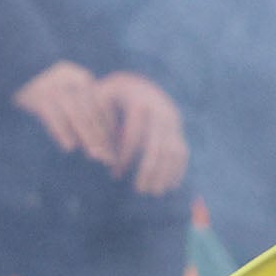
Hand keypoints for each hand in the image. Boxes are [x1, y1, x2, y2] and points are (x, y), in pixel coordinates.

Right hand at [13, 59, 114, 161]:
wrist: (12, 64)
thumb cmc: (37, 85)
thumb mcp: (61, 92)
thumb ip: (77, 108)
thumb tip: (88, 139)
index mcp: (81, 79)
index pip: (101, 106)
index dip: (109, 128)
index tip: (114, 148)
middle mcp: (72, 81)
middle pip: (91, 113)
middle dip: (101, 137)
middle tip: (108, 159)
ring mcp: (55, 88)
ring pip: (76, 115)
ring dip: (87, 137)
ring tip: (95, 156)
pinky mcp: (39, 96)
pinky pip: (53, 116)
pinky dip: (62, 132)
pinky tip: (69, 148)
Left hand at [92, 71, 187, 194]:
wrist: (133, 83)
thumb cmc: (109, 96)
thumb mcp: (98, 101)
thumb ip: (93, 125)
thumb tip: (93, 156)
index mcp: (139, 101)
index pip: (133, 135)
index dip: (124, 157)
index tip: (114, 174)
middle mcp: (160, 109)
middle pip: (158, 144)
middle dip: (149, 169)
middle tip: (140, 190)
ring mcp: (173, 118)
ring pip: (173, 149)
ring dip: (165, 173)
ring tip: (154, 192)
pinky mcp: (178, 127)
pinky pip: (182, 150)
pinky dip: (177, 169)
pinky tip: (170, 186)